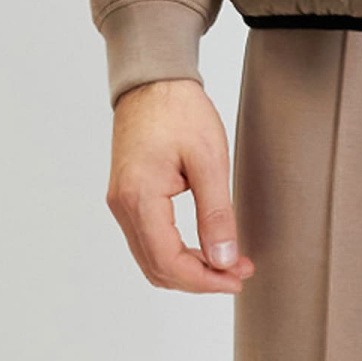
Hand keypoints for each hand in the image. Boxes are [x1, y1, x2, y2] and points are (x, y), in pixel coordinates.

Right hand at [106, 78, 254, 293]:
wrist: (153, 81)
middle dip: (200, 278)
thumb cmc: (179, 111)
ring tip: (228, 261)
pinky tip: (204, 247)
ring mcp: (122, 203)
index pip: (169, 262)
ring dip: (188, 269)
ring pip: (151, 259)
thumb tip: (223, 260)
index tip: (239, 276)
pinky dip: (176, 253)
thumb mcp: (209, 160)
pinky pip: (149, 241)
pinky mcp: (128, 197)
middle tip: (240, 271)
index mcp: (140, 198)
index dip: (205, 279)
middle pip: (157, 268)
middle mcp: (123, 206)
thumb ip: (216, 214)